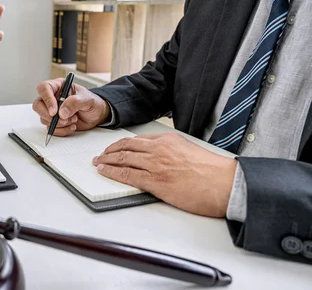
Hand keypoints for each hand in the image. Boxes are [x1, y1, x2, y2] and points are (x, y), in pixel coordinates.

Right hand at [32, 78, 110, 136]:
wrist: (97, 114)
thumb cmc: (92, 102)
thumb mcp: (87, 99)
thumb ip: (75, 103)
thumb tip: (62, 112)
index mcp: (59, 86)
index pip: (44, 88)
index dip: (47, 99)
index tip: (54, 111)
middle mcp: (52, 98)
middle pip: (38, 105)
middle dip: (48, 115)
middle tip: (62, 119)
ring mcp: (52, 111)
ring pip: (44, 119)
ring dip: (59, 123)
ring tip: (73, 120)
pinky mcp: (55, 122)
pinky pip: (51, 129)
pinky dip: (61, 130)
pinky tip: (72, 126)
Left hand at [92, 133, 236, 217]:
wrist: (226, 184)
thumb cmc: (214, 172)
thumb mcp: (190, 151)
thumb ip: (173, 151)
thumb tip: (160, 158)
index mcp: (169, 140)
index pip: (138, 139)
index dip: (123, 143)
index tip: (115, 147)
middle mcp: (160, 149)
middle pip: (127, 146)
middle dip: (110, 150)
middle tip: (101, 154)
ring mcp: (156, 165)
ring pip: (123, 159)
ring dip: (107, 160)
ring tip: (98, 162)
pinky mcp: (156, 182)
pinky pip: (127, 175)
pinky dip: (112, 172)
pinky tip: (104, 171)